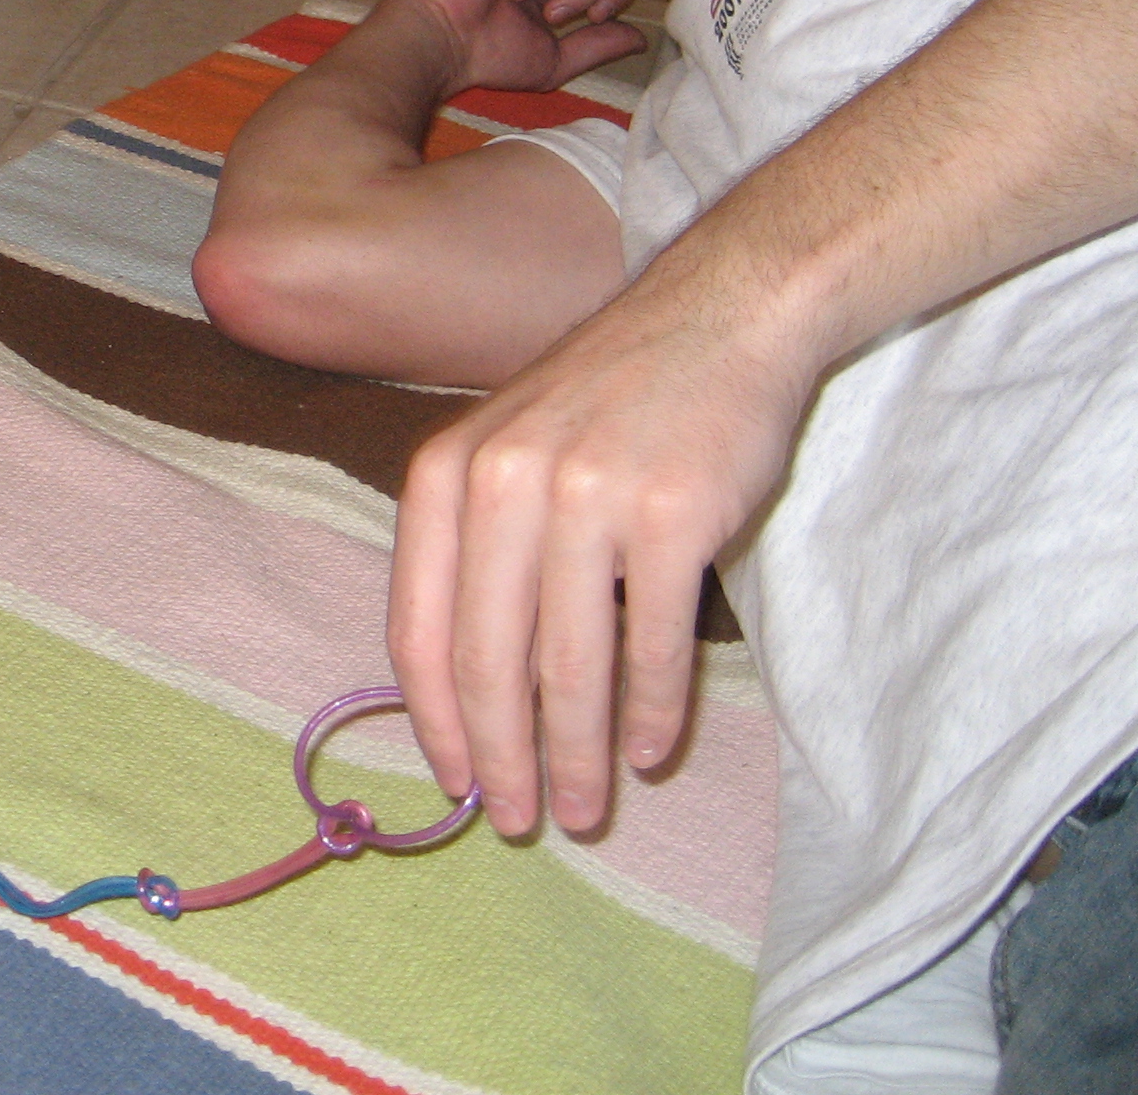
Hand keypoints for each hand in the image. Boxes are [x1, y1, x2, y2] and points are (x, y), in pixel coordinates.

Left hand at [387, 253, 816, 835]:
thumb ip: (477, 550)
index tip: (457, 784)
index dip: (433, 720)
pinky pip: (654, 640)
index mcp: (443, 473)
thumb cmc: (608, 399)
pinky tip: (651, 749)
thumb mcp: (508, 452)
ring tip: (588, 807)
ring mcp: (587, 494)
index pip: (418, 626)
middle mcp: (502, 482)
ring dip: (580, 752)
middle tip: (523, 821)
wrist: (719, 315)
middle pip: (487, 660)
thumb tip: (470, 693)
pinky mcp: (672, 510)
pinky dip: (651, 708)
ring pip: (570, 663)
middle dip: (504, 756)